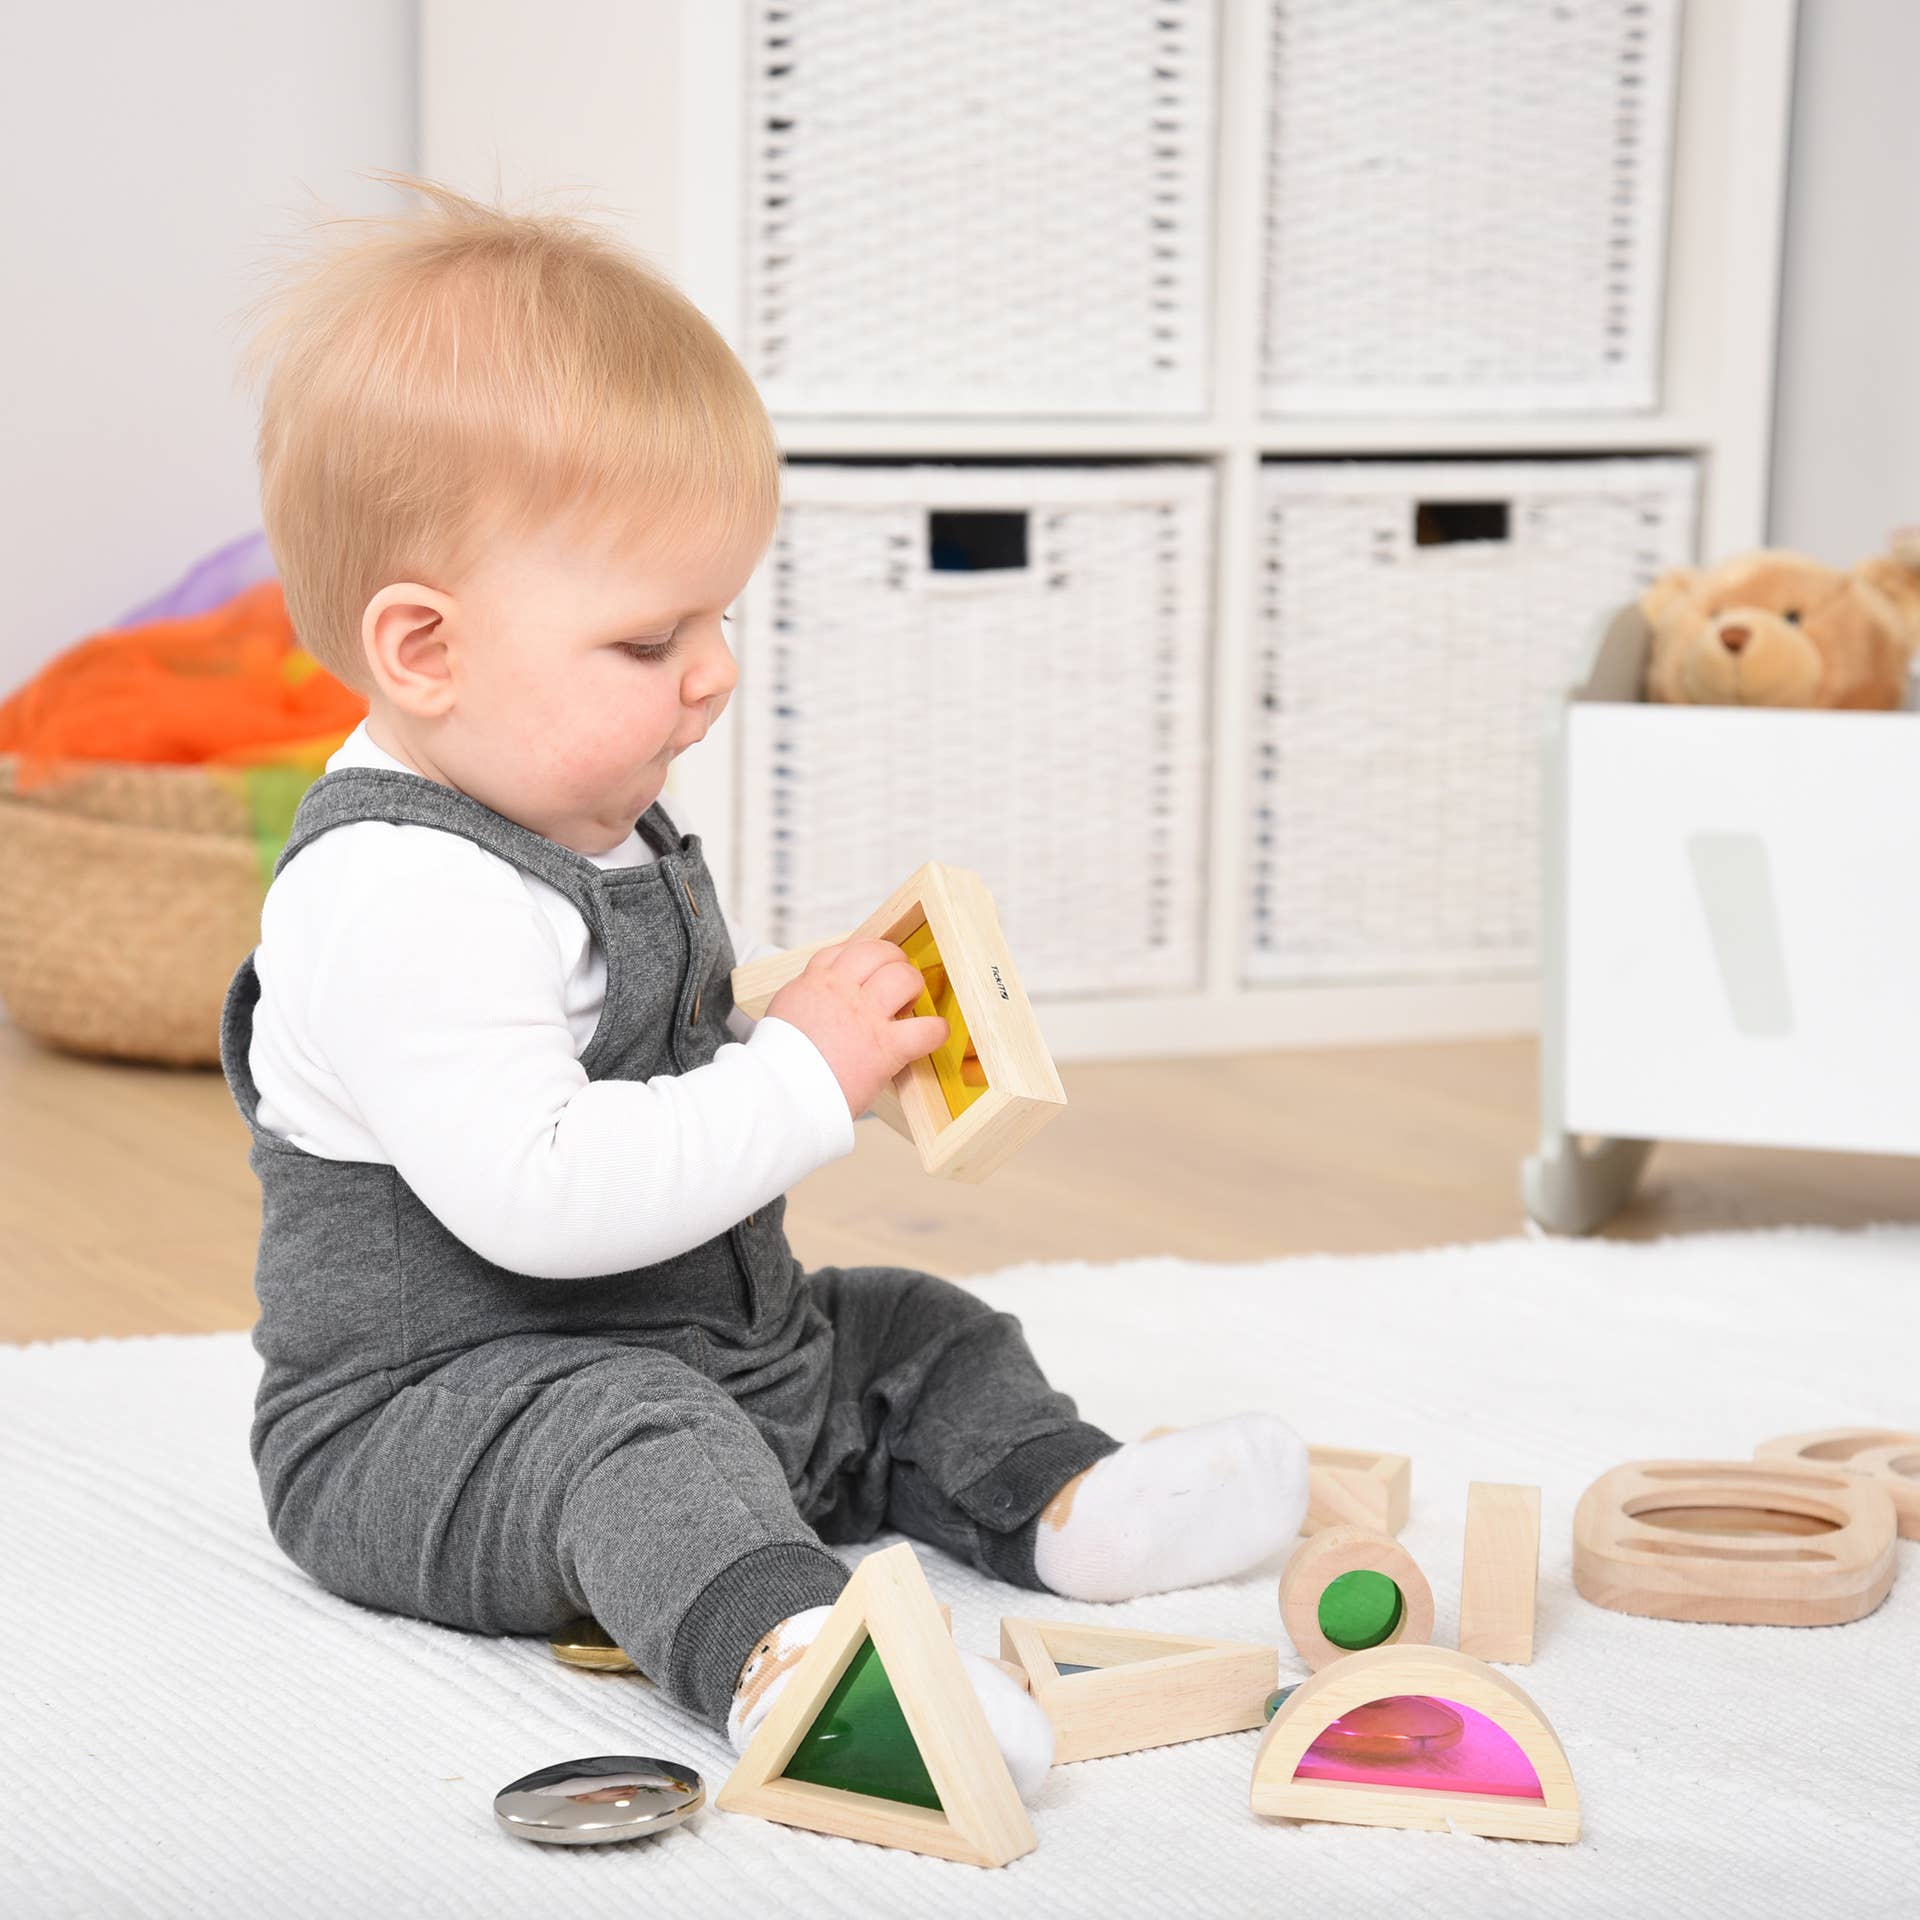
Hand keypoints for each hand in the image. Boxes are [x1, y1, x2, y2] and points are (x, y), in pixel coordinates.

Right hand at [764, 938, 948, 1118]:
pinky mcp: (885, 1047)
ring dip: (913, 987)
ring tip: (910, 1004)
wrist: (781, 1095)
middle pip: (877, 952)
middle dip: (893, 961)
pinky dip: (936, 1031)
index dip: (864, 954)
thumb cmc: (780, 1066)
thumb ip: (807, 1003)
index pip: (844, 951)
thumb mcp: (784, 1017)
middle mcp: (840, 992)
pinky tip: (933, 1035)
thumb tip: (820, 1003)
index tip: (871, 967)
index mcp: (814, 984)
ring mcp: (865, 1017)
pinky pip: (926, 1029)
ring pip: (903, 977)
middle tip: (898, 980)